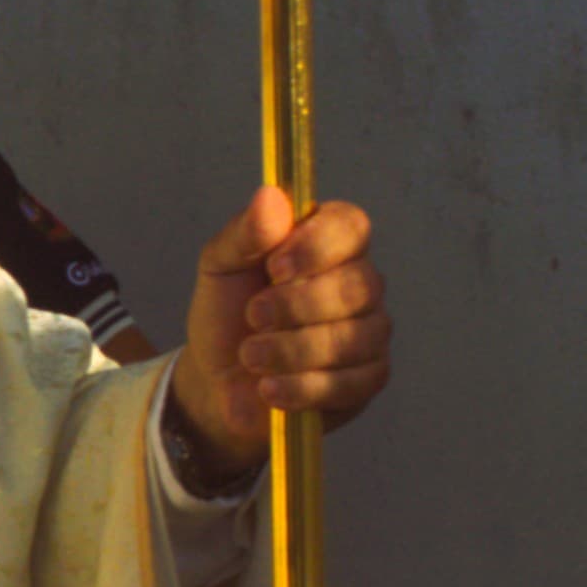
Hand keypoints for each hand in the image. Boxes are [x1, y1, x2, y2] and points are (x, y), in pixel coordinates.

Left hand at [169, 186, 391, 476]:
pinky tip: (268, 388)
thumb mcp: (220, 266)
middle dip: (297, 305)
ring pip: (353, 338)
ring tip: (250, 356)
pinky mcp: (366, 380)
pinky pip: (349, 383)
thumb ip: (244, 232)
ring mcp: (369, 333)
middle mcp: (360, 283)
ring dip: (292, 350)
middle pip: (358, 286)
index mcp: (329, 242)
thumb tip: (270, 197)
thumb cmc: (227, 313)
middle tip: (254, 316)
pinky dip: (302, 387)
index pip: (351, 226)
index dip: (317, 246)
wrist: (216, 380)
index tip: (274, 267)